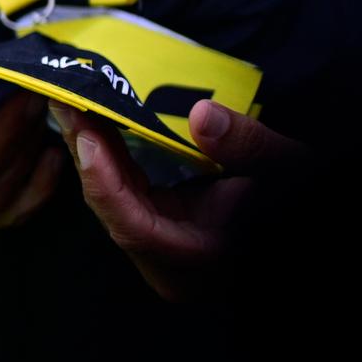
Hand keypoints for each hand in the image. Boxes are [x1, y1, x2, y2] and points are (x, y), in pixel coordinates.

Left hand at [52, 99, 305, 301]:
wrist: (296, 207)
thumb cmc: (296, 197)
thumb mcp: (288, 169)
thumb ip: (250, 148)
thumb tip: (203, 114)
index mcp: (195, 260)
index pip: (132, 227)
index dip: (103, 180)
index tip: (86, 135)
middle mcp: (167, 261)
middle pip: (112, 207)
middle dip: (87, 152)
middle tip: (64, 100)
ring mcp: (161, 245)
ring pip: (113, 196)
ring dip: (92, 149)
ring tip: (71, 101)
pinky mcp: (162, 223)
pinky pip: (125, 189)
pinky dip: (111, 155)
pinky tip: (96, 119)